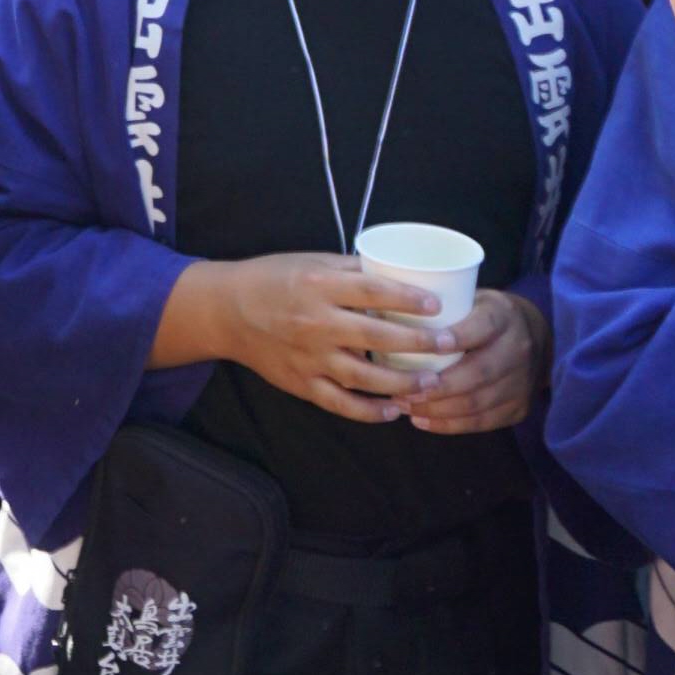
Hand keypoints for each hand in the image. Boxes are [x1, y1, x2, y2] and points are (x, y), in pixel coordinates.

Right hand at [153, 252, 446, 421]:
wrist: (226, 311)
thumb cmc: (272, 279)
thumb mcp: (310, 262)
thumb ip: (351, 270)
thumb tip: (395, 273)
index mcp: (318, 286)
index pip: (372, 291)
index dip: (407, 298)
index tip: (437, 305)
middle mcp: (315, 323)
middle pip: (377, 336)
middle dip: (418, 343)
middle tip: (448, 345)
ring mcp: (309, 358)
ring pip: (364, 377)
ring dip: (402, 383)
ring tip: (431, 383)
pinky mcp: (302, 384)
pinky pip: (341, 404)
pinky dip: (370, 411)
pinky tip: (394, 411)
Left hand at [406, 287, 546, 435]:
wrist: (537, 337)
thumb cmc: (484, 315)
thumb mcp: (471, 297)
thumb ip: (440, 306)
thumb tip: (382, 311)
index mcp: (503, 315)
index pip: (482, 327)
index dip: (458, 337)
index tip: (427, 345)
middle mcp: (517, 349)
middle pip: (478, 373)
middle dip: (437, 387)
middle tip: (400, 389)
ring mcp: (521, 382)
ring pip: (477, 402)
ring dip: (437, 409)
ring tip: (405, 406)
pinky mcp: (519, 408)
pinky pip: (483, 422)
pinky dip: (450, 425)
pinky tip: (422, 420)